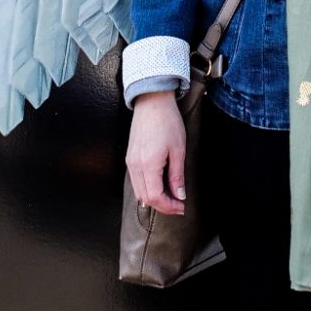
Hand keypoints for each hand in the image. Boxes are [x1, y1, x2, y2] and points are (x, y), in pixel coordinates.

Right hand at [126, 91, 187, 215]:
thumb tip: (180, 195)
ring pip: (139, 191)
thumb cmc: (167, 122)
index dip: (168, 206)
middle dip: (162, 206)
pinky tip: (160, 186)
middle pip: (145, 198)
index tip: (181, 207)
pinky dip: (147, 188)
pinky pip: (136, 181)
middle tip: (178, 206)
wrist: (152, 102)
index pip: (155, 197)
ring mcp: (130, 162)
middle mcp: (135, 165)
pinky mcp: (129, 158)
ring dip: (154, 198)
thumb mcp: (178, 149)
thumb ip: (177, 176)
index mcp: (148, 164)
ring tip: (171, 197)